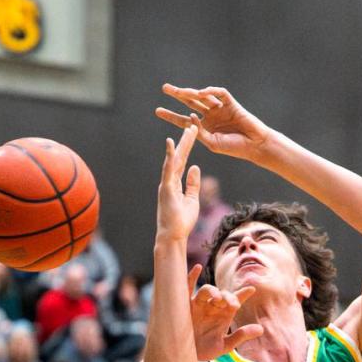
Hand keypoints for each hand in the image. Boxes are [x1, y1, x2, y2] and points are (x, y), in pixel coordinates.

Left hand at [156, 84, 273, 164]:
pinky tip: (202, 92)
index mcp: (204, 127)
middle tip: (165, 88)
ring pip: (203, 96)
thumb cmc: (234, 147)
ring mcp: (220, 108)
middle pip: (190, 102)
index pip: (184, 119)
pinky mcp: (231, 103)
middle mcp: (211, 115)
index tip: (158, 110)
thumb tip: (189, 117)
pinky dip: (212, 91)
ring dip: (191, 92)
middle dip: (178, 95)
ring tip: (179, 90)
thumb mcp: (212, 143)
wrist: (254, 145)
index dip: (171, 115)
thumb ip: (199, 132)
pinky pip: (220, 93)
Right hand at [156, 120, 200, 243]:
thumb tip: (195, 167)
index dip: (188, 147)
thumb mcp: (192, 199)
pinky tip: (171, 145)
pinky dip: (169, 157)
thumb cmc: (181, 222)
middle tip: (192, 124)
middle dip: (185, 141)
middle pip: (178, 157)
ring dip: (180, 144)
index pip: (183, 161)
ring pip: (173, 160)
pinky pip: (168, 170)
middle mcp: (169, 181)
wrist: (173, 237)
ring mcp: (166, 184)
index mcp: (175, 183)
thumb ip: (193, 184)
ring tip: (187, 130)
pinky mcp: (165, 189)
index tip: (193, 133)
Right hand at [187, 264, 262, 360]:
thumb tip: (261, 329)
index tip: (251, 289)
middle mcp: (213, 306)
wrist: (186, 357)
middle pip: (222, 295)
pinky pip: (187, 289)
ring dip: (213, 292)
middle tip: (233, 305)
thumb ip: (241, 336)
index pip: (236, 300)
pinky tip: (197, 267)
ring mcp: (199, 304)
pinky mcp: (185, 306)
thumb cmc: (206, 351)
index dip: (243, 293)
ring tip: (218, 299)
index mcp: (224, 314)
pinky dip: (191, 277)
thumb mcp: (225, 346)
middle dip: (228, 297)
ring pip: (207, 291)